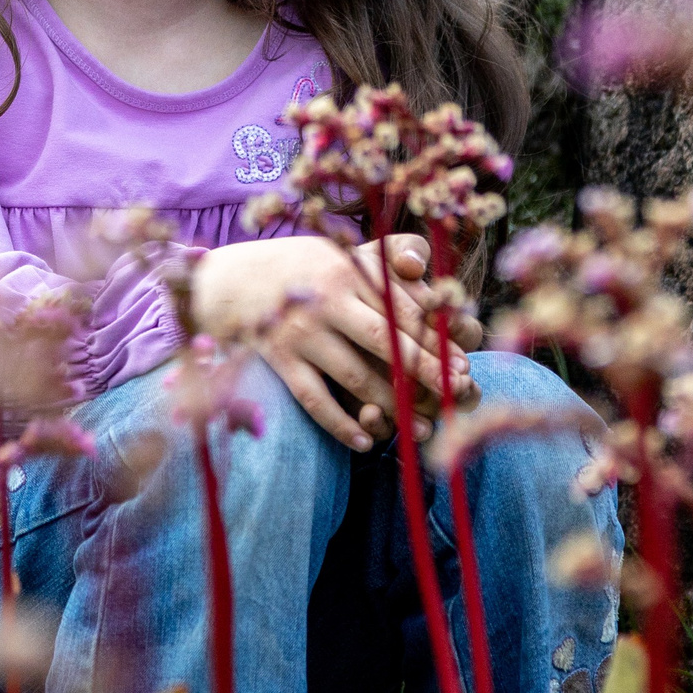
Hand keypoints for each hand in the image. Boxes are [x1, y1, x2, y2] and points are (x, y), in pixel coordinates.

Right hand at [189, 233, 483, 451]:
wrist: (229, 281)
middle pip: (386, 342)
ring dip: (391, 405)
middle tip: (455, 395)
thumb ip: (386, 255)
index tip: (463, 364)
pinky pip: (314, 399)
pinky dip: (340, 425)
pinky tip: (364, 442)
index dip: (436, 339)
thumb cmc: (301, 267)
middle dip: (425, 371)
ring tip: (421, 425)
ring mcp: (300, 333)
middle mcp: (326, 301)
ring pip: (354, 376)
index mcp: (349, 271)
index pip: (403, 309)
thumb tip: (422, 266)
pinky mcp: (278, 360)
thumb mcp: (340, 250)